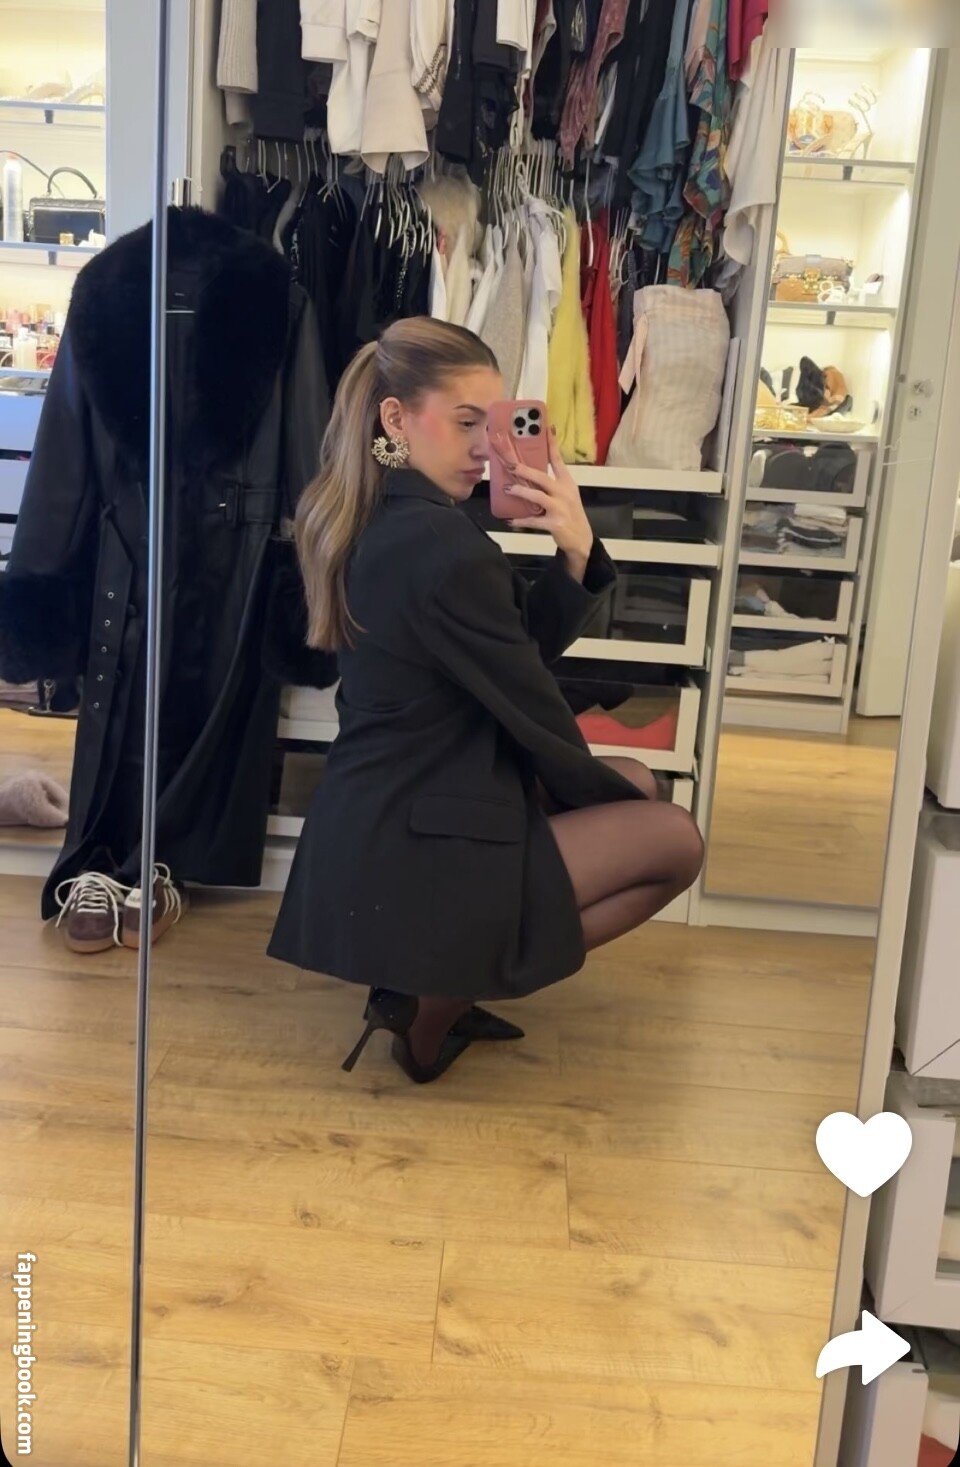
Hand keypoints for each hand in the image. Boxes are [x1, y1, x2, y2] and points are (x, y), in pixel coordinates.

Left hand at [491, 427, 593, 565]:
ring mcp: (560, 508)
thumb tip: (528, 474)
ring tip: (508, 488)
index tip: (546, 428)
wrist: (581, 539)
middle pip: (543, 477)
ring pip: (537, 496)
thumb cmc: (570, 514)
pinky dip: (521, 520)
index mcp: (567, 482)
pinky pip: (534, 520)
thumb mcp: (565, 495)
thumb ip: (551, 484)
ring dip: (521, 492)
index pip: (558, 460)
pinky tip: (510, 520)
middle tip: (510, 464)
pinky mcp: (555, 523)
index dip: (552, 444)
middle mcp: (564, 492)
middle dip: (525, 470)